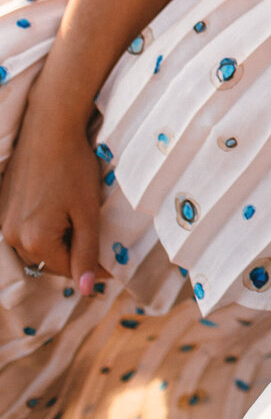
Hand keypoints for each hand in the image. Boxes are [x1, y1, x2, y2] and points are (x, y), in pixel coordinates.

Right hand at [0, 101, 101, 289]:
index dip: (92, 268)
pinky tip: (58, 210)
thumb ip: (86, 253)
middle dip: (73, 256)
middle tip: (97, 242)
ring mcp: (4, 221)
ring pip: (36, 247)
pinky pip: (24, 230)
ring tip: (78, 223)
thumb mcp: (87, 212)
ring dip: (57, 243)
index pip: (67, 270)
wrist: (49, 128)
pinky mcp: (2, 206)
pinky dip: (43, 229)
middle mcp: (12, 236)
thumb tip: (86, 290)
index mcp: (35, 241)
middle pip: (49, 261)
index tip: (113, 266)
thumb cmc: (74, 167)